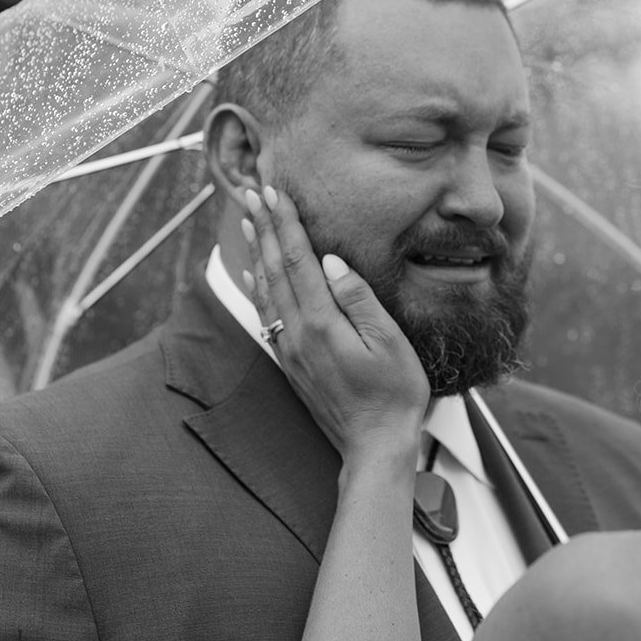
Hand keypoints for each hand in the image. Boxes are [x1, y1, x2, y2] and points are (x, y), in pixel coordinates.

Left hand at [242, 185, 428, 465]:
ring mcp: (290, 350)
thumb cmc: (395, 394)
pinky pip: (266, 315)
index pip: (297, 260)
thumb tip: (331, 261)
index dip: (284, 224)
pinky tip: (252, 275)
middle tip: (251, 192)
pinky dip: (256, 288)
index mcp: (322, 323)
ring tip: (246, 221)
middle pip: (273, 269)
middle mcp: (297, 334)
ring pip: (265, 290)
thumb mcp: (390, 343)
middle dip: (262, 227)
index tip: (274, 192)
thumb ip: (358, 299)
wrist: (375, 447)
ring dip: (254, 251)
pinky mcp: (290, 363)